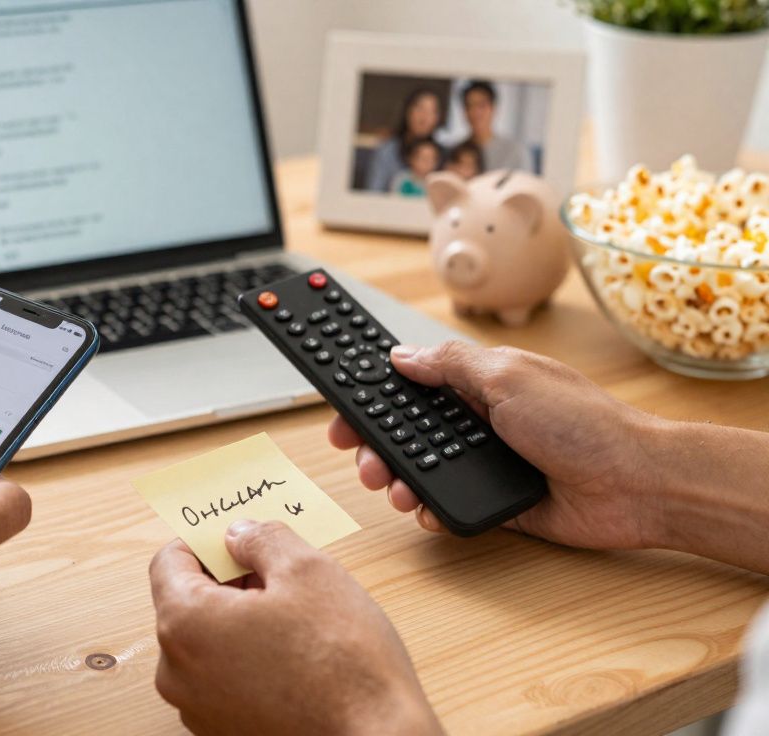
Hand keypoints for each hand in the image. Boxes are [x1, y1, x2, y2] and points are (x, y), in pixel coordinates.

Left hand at [150, 521, 440, 735]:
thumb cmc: (344, 664)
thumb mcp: (308, 571)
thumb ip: (262, 538)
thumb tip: (239, 534)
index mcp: (184, 624)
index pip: (169, 562)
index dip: (204, 541)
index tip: (238, 537)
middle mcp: (177, 673)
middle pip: (187, 603)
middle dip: (228, 581)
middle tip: (278, 574)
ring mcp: (198, 709)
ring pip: (206, 643)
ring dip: (239, 620)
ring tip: (295, 619)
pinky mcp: (224, 731)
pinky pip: (223, 678)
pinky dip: (247, 658)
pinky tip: (294, 656)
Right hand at [330, 341, 663, 548]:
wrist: (636, 486)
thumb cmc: (585, 423)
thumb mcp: (508, 376)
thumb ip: (450, 365)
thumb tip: (402, 354)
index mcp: (479, 383)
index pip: (411, 383)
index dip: (372, 391)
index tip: (339, 402)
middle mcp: (478, 421)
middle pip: (406, 430)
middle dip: (374, 443)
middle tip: (358, 455)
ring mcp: (484, 462)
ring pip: (420, 471)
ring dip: (397, 480)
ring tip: (392, 488)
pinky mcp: (494, 502)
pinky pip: (448, 506)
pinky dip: (432, 511)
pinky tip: (427, 511)